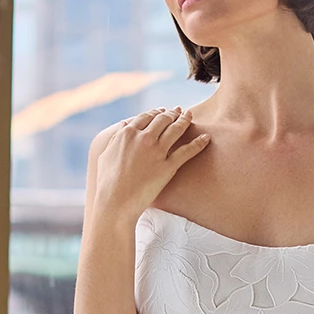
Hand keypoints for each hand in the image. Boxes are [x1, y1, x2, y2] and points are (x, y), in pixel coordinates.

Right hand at [90, 107, 208, 222]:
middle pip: (162, 119)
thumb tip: (125, 124)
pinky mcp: (168, 167)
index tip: (163, 111)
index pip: (146, 116)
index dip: (156, 112)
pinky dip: (198, 143)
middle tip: (179, 111)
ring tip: (190, 116)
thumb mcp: (106, 154)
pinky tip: (207, 138)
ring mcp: (157, 152)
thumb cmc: (107, 182)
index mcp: (128, 133)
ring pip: (175, 130)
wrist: (116, 202)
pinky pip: (187, 152)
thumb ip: (117, 137)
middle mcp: (144, 138)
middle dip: (172, 113)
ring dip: (184, 120)